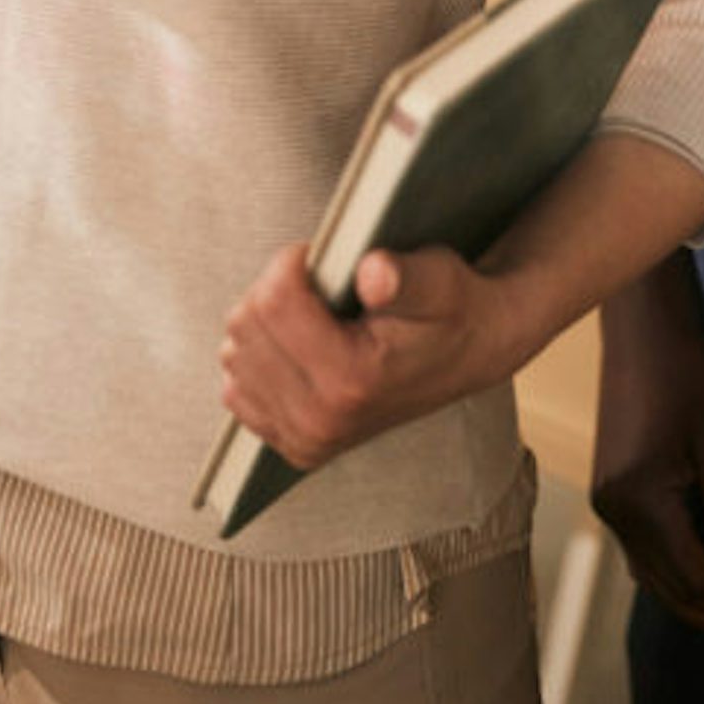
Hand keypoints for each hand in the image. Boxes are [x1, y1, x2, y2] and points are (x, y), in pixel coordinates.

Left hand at [219, 241, 513, 470]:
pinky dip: (260, 358)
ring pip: (235, 353)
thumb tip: (373, 273)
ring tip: (315, 318)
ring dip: (265, 323)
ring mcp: (304, 440)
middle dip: (276, 290)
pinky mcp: (294, 446)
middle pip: (245, 326)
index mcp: (351, 382)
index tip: (322, 257)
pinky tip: (300, 348)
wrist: (469, 356)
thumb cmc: (451, 309)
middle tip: (321, 288)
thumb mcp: (439, 279)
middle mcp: (320, 422)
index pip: (273, 302)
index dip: (293, 262)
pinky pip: (236, 388)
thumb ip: (404, 277)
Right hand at [591, 254, 703, 661]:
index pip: (698, 579)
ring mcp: (609, 504)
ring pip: (659, 577)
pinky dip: (684, 578)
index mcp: (641, 504)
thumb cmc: (693, 376)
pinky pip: (649, 554)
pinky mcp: (613, 490)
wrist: (646, 323)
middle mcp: (615, 514)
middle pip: (675, 589)